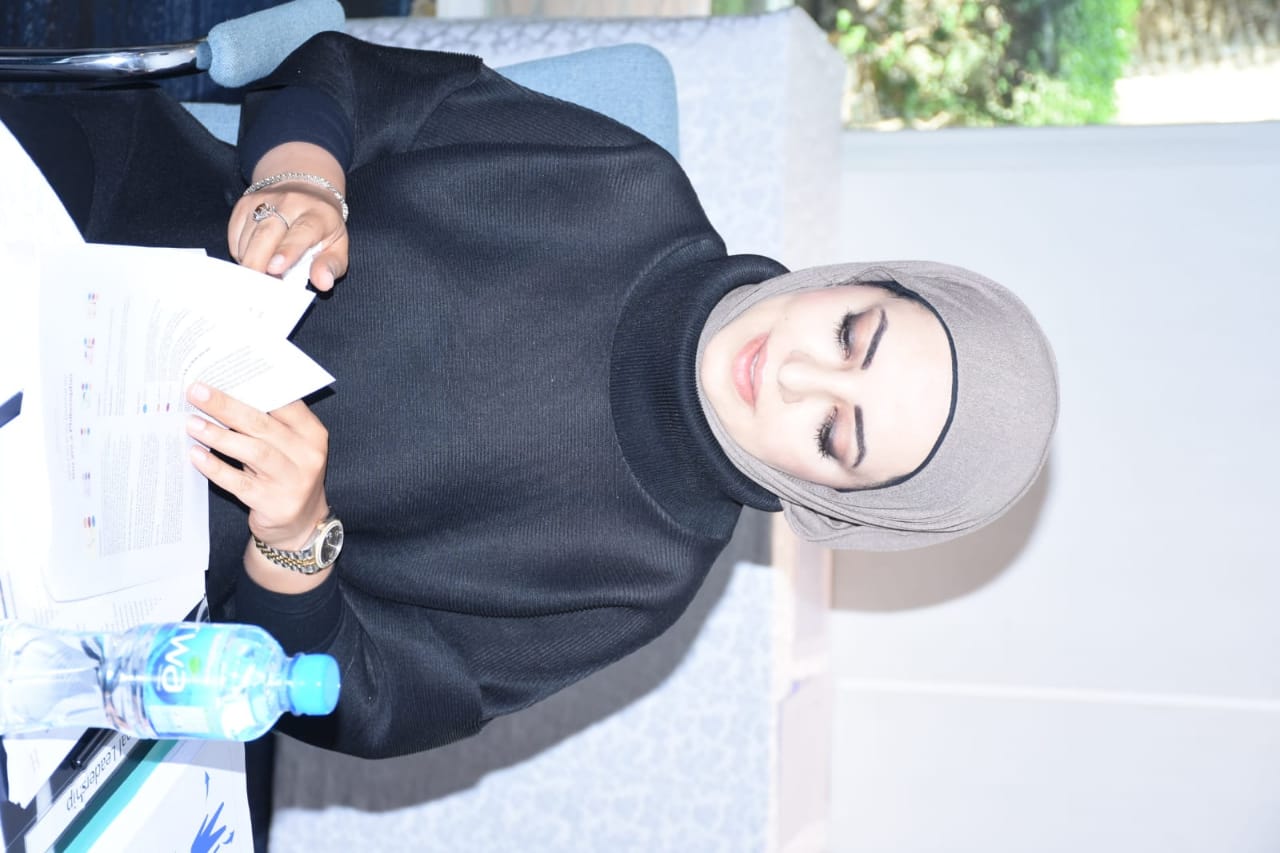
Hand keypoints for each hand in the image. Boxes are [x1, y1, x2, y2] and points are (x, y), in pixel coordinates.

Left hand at [185, 383, 329, 552]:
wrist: (302, 523)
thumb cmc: (288, 474)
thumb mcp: (291, 446)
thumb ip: (271, 424)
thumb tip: (226, 394)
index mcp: (312, 433)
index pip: (284, 403)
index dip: (251, 389)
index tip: (221, 376)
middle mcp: (307, 455)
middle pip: (262, 425)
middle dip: (226, 406)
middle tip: (196, 393)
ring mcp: (292, 481)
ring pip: (253, 452)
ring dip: (219, 436)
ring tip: (192, 424)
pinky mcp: (274, 503)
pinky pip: (240, 482)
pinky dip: (216, 468)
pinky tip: (197, 455)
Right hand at [229, 184, 348, 290]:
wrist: (305, 189)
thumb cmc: (322, 227)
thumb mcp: (337, 246)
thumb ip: (331, 266)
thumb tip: (323, 283)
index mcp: (316, 215)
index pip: (302, 232)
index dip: (288, 251)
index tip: (275, 269)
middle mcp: (289, 202)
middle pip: (267, 233)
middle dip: (258, 261)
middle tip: (256, 285)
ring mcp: (263, 200)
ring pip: (248, 236)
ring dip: (250, 260)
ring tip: (259, 274)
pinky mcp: (244, 203)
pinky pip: (235, 234)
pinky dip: (240, 252)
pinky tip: (253, 257)